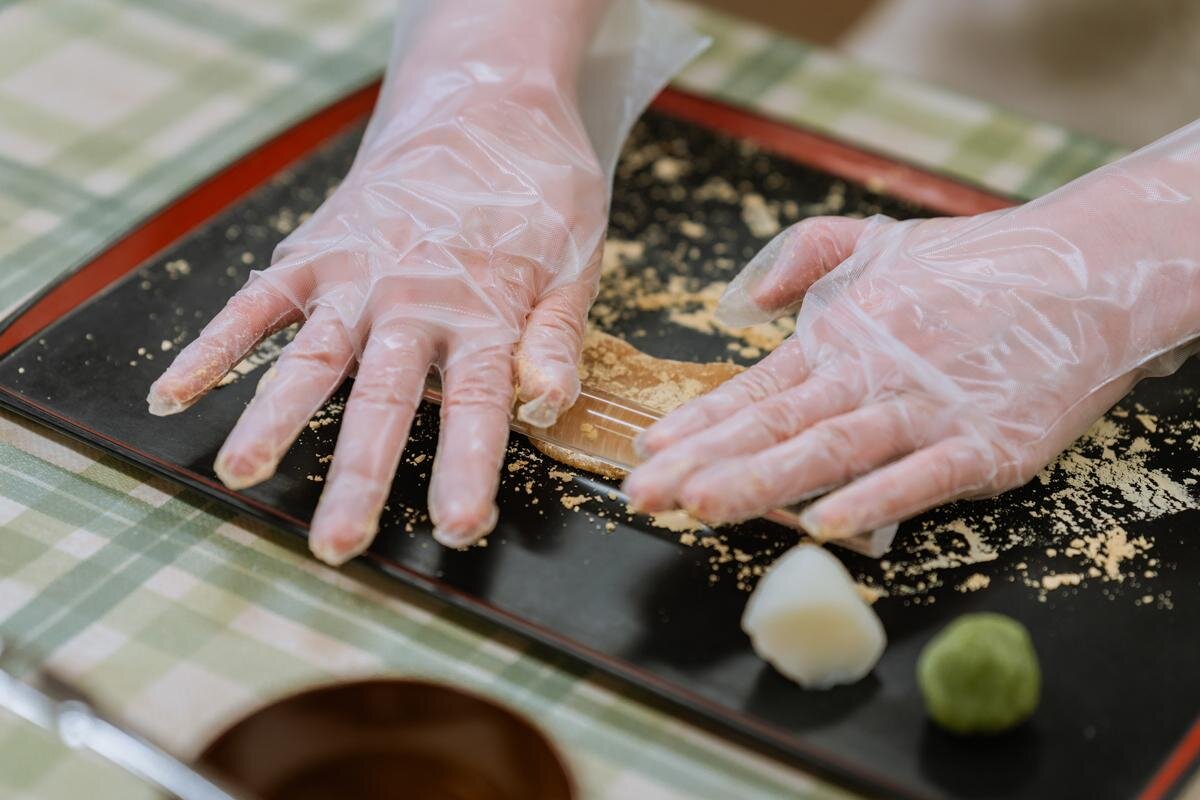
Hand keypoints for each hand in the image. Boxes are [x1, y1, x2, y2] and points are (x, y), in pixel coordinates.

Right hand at [149, 2, 616, 562]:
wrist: (488, 100)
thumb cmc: (540, 188)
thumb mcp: (577, 259)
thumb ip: (556, 336)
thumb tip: (548, 408)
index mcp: (483, 311)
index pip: (475, 406)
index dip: (466, 469)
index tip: (456, 528)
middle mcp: (412, 299)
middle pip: (382, 400)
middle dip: (359, 475)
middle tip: (336, 543)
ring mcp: (356, 272)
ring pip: (311, 357)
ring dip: (274, 417)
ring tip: (240, 475)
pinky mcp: (317, 246)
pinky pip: (259, 299)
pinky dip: (216, 342)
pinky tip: (175, 389)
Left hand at [625, 122, 1199, 543]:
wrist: (1084, 270)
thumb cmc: (974, 264)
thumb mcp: (874, 240)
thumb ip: (799, 258)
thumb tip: (742, 301)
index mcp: (840, 339)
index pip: (754, 390)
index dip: (697, 424)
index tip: (645, 452)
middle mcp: (871, 377)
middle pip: (774, 428)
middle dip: (702, 466)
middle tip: (641, 496)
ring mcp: (925, 412)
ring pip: (829, 452)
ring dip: (761, 481)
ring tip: (701, 506)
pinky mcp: (984, 444)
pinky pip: (920, 477)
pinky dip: (873, 500)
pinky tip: (825, 524)